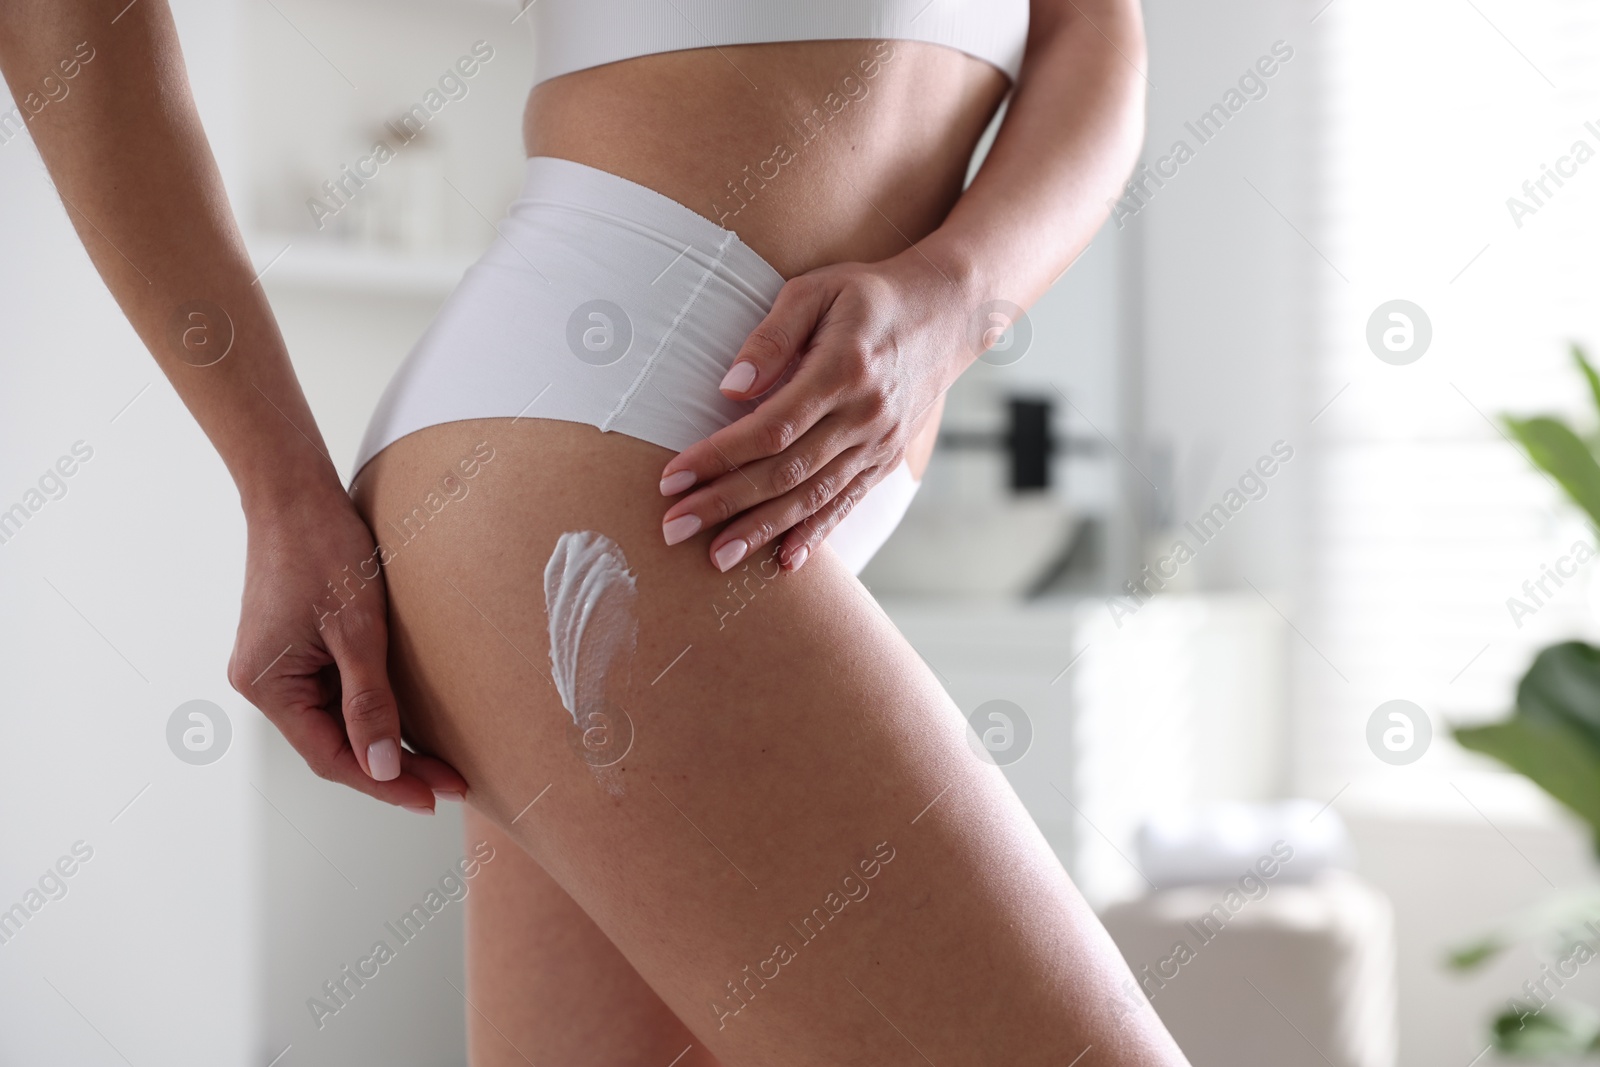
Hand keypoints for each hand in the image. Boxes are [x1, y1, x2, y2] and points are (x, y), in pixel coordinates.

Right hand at [226, 481, 465, 812]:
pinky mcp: (297, 649)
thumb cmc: (324, 549)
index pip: (332, 757)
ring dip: (386, 744)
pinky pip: (337, 695)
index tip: (434, 798)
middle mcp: (266, 684)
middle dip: (393, 769)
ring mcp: (280, 666)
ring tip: (441, 765)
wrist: (297, 493)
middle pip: (335, 746)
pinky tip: (412, 726)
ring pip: (338, 724)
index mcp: (268, 685)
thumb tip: (382, 767)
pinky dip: (373, 712)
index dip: (385, 783)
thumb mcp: (357, 630)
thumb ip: (369, 702)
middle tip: (452, 786)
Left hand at [658, 253, 974, 571]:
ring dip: (761, 530)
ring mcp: (878, 444)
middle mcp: (863, 417)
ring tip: (717, 558)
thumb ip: (771, 336)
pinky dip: (815, 535)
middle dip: (725, 504)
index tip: (672, 477)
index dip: (719, 457)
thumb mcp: (817, 290)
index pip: (770, 428)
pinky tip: (783, 561)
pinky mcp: (885, 459)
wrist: (949, 313)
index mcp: (842, 371)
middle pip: (785, 472)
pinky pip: (846, 503)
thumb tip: (731, 387)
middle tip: (673, 529)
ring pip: (813, 497)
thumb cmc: (871, 296)